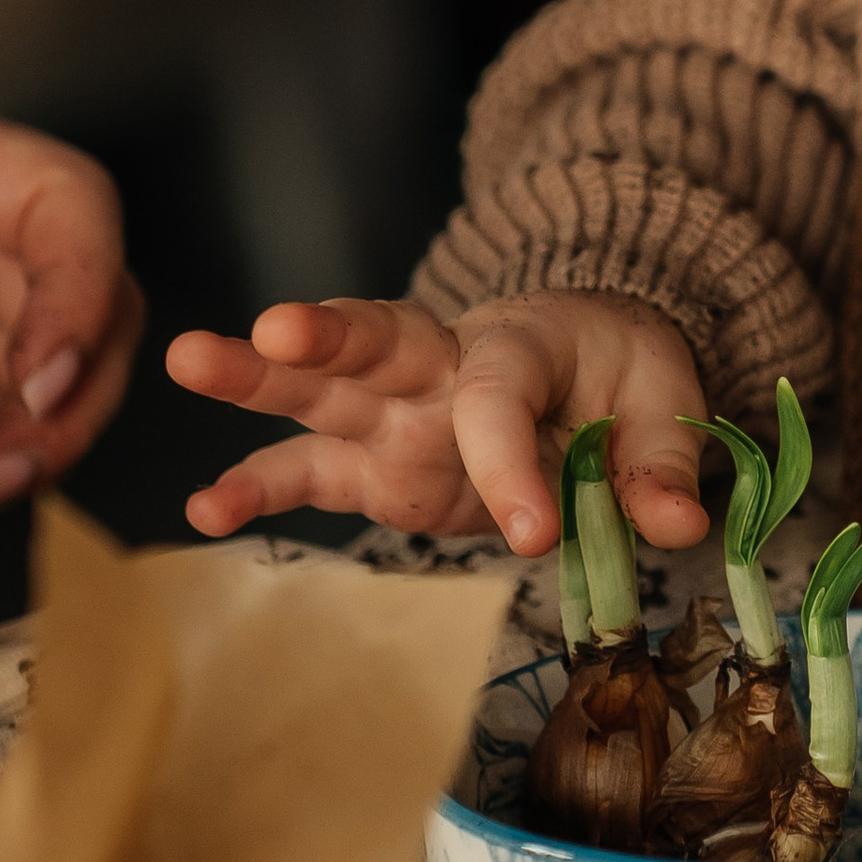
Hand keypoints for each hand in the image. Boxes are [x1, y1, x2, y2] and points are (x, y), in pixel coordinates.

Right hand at [164, 289, 712, 552]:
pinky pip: (308, 471)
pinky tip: (204, 511)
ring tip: (189, 360)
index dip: (513, 463)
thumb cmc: (617, 376)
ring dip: (257, 379)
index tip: (536, 532)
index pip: (500, 396)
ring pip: (320, 389)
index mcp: (520, 343)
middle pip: (378, 339)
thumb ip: (663, 463)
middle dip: (328, 336)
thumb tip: (672, 522)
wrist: (590, 364)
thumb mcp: (663, 402)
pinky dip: (256, 488)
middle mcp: (440, 367)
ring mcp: (394, 414)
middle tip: (277, 330)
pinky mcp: (372, 464)